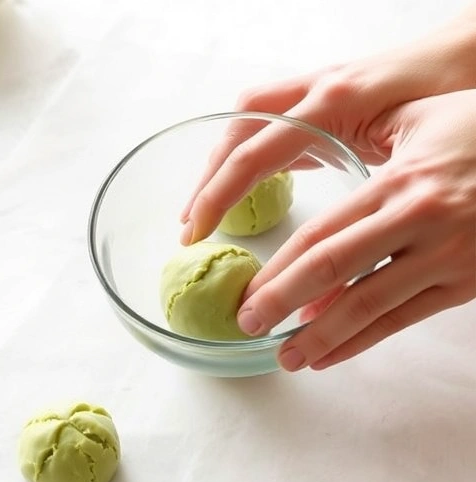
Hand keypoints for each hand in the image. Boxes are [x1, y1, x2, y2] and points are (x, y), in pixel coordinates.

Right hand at [179, 4, 475, 242]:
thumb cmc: (459, 91)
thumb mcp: (416, 143)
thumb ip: (367, 174)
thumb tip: (329, 236)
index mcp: (334, 102)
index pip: (254, 154)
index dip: (218, 196)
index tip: (196, 232)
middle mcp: (316, 89)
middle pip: (237, 131)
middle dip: (207, 180)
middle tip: (189, 225)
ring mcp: (316, 87)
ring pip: (246, 120)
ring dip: (221, 163)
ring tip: (206, 207)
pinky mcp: (324, 94)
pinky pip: (269, 120)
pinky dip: (250, 152)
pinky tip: (247, 183)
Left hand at [236, 90, 475, 370]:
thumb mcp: (419, 123)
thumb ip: (365, 168)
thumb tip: (314, 244)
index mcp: (401, 184)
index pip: (321, 234)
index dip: (279, 269)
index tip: (247, 290)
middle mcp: (420, 221)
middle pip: (332, 270)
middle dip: (282, 302)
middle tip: (247, 324)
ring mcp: (448, 257)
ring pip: (368, 305)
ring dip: (320, 336)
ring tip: (285, 357)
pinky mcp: (468, 283)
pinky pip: (404, 318)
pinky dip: (362, 341)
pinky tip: (329, 354)